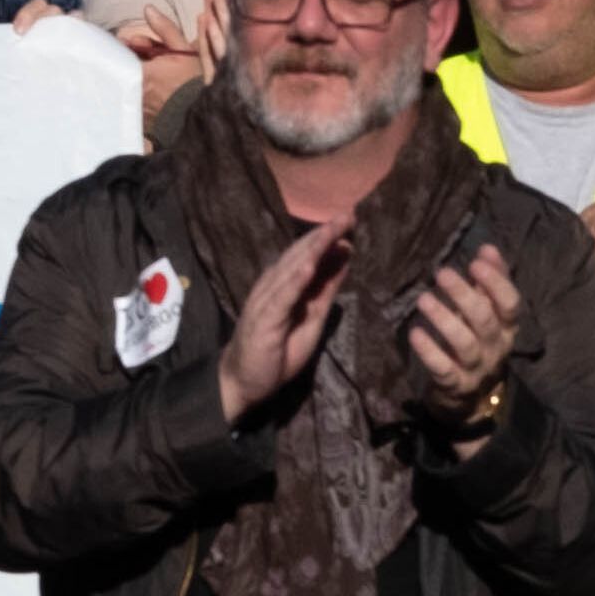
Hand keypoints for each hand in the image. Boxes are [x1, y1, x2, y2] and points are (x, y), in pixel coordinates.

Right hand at [215, 218, 350, 423]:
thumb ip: (325, 289)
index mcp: (286, 283)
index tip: (350, 219)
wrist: (244, 382)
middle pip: (301, 254)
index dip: (328, 237)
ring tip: (334, 229)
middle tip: (349, 213)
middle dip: (325, 234)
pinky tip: (309, 265)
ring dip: (314, 248)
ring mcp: (266, 301)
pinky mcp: (263, 319)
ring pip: (292, 268)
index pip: (308, 254)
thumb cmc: (277, 351)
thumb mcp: (312, 318)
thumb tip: (345, 258)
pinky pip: (281, 297)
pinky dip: (295, 280)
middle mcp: (273, 285)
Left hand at [401, 244, 520, 427]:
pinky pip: (443, 369)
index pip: (511, 304)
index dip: (496, 282)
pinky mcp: (455, 386)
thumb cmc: (478, 342)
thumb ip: (491, 282)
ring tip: (423, 299)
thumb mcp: (488, 313)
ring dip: (443, 318)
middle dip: (463, 294)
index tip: (475, 262)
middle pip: (485, 319)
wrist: (471, 398)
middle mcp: (496, 348)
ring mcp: (476, 369)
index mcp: (507, 327)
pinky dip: (430, 351)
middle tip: (441, 273)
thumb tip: (488, 248)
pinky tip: (415, 333)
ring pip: (464, 343)